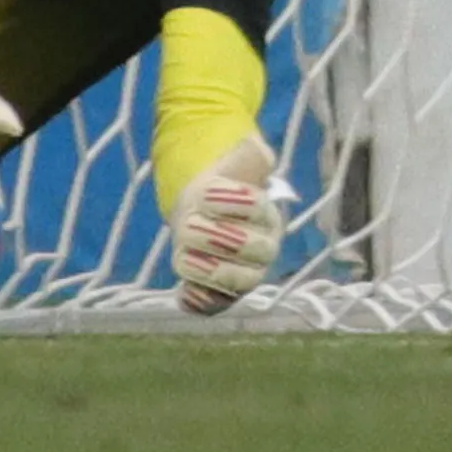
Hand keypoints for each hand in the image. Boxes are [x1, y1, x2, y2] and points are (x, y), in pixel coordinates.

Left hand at [173, 136, 286, 313]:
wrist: (203, 211)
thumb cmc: (221, 186)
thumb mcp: (235, 164)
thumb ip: (250, 154)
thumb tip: (255, 145)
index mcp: (269, 215)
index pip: (254, 206)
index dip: (226, 199)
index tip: (204, 191)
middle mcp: (263, 250)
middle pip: (245, 247)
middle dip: (210, 234)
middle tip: (187, 223)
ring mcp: (245, 276)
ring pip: (233, 281)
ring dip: (204, 268)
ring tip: (182, 254)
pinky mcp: (223, 296)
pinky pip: (216, 306)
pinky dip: (200, 301)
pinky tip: (184, 294)